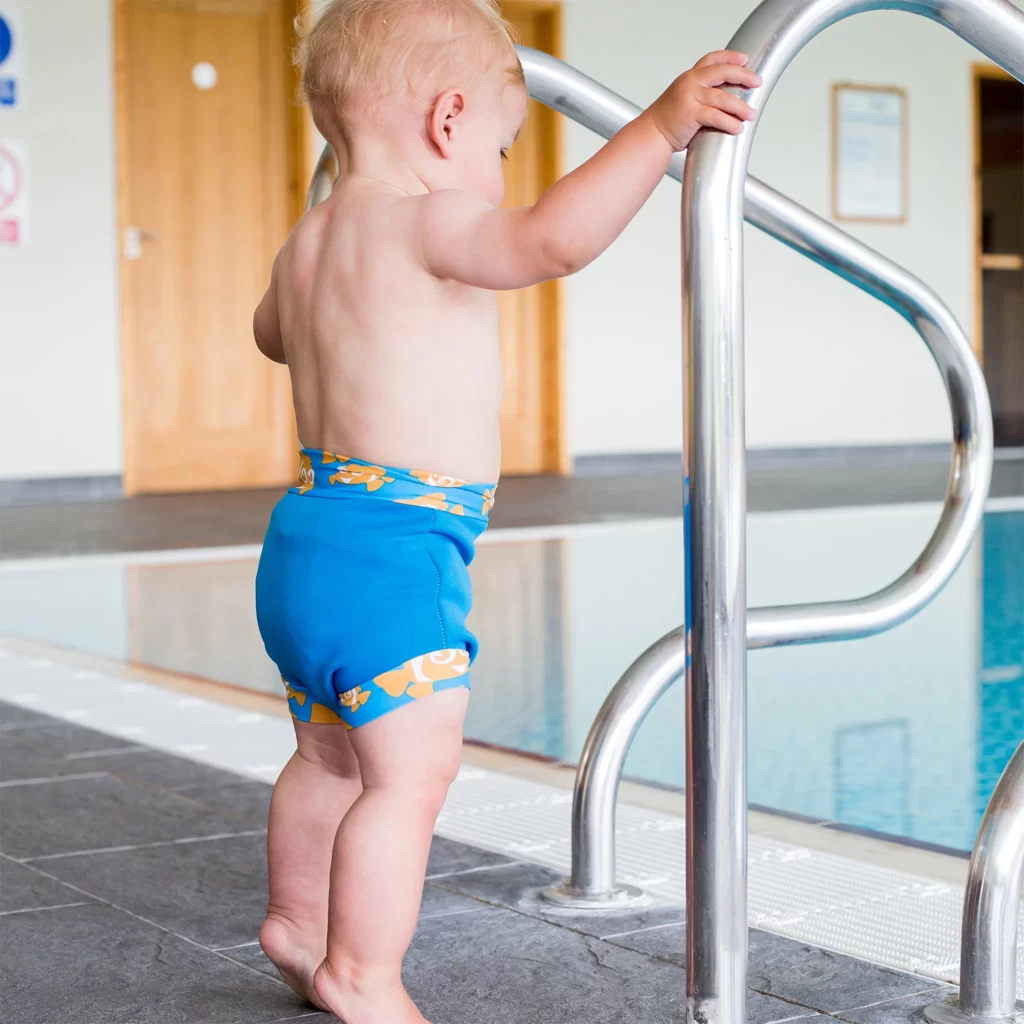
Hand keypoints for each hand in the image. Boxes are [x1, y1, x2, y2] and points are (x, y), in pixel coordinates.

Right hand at [647, 51, 761, 150]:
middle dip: (743, 76)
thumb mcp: (685, 99)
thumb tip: (728, 99)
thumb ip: (703, 94)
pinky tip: (737, 128)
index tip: (745, 59)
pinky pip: (716, 116)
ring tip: (751, 114)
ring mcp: (690, 97)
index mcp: (689, 77)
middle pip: (723, 72)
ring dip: (740, 106)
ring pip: (722, 98)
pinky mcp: (690, 113)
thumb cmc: (669, 121)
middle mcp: (690, 82)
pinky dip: (729, 123)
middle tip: (757, 82)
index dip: (730, 57)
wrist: (652, 134)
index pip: (712, 59)